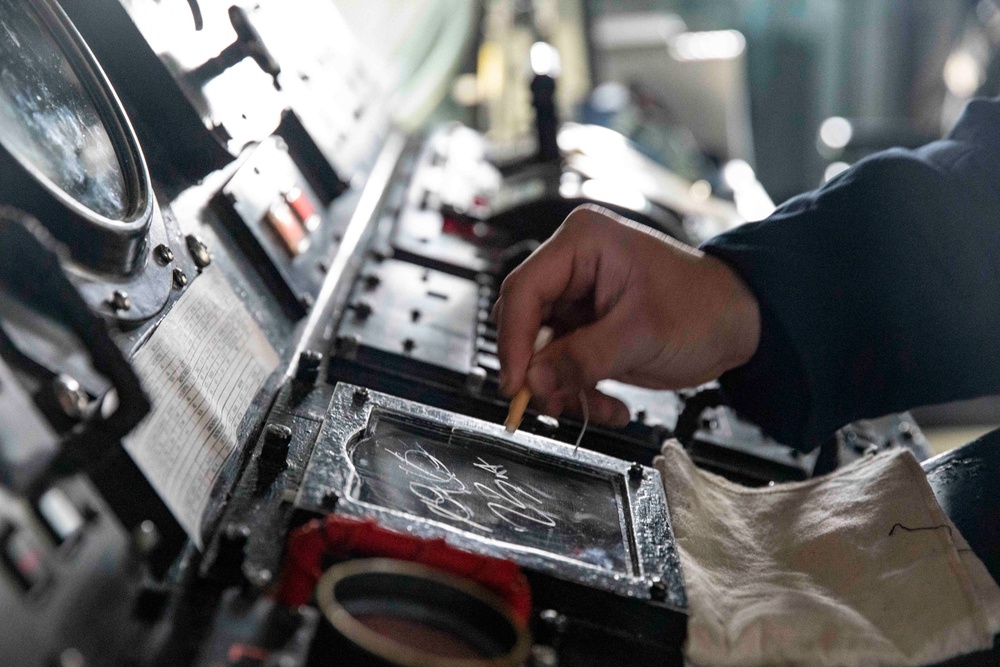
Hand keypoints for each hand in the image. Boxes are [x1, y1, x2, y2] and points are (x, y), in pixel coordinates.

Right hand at [491, 205, 760, 424]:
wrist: (739, 323)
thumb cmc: (704, 308)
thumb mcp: (641, 334)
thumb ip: (583, 358)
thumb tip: (535, 380)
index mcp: (582, 243)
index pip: (524, 290)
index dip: (513, 340)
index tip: (516, 383)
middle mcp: (573, 266)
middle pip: (526, 321)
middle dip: (539, 369)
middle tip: (552, 402)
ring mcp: (578, 298)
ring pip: (541, 351)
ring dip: (562, 386)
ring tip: (595, 407)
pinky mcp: (586, 328)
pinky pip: (563, 364)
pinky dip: (579, 390)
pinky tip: (609, 406)